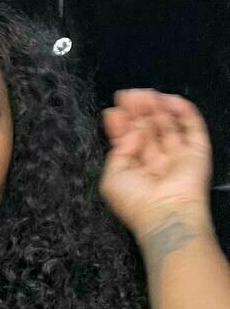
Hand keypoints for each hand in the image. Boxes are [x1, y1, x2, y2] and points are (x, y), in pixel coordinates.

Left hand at [99, 89, 212, 235]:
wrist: (165, 213)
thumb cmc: (136, 203)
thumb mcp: (112, 177)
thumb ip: (118, 150)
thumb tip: (132, 132)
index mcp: (136, 171)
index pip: (129, 141)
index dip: (122, 124)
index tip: (114, 110)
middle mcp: (157, 163)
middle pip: (148, 129)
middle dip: (137, 112)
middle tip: (128, 97)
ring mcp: (178, 156)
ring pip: (169, 124)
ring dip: (156, 107)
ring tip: (143, 95)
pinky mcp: (198, 151)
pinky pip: (193, 125)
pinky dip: (182, 110)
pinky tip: (168, 100)